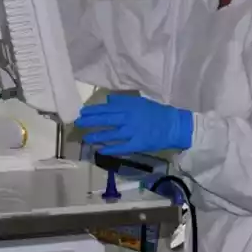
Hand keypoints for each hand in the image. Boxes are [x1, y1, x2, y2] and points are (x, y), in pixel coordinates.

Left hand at [77, 95, 193, 155]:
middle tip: (78, 123)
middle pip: (106, 120)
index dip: (93, 110)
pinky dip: (111, 149)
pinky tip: (101, 150)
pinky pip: (121, 147)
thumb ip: (124, 102)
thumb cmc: (156, 112)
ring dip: (97, 136)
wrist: (173, 125)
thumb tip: (108, 101)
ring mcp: (132, 132)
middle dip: (90, 122)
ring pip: (111, 134)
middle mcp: (129, 118)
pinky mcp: (137, 144)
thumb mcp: (140, 102)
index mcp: (130, 107)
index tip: (81, 112)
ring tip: (86, 138)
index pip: (107, 108)